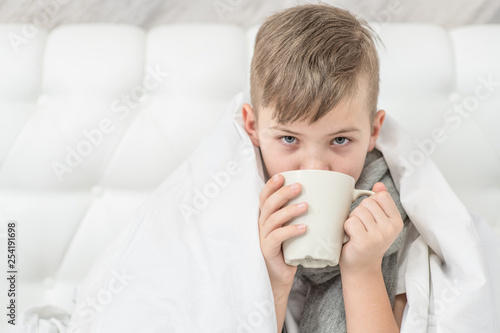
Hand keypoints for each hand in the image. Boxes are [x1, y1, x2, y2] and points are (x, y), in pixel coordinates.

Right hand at [258, 174, 307, 288]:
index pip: (264, 197)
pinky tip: (303, 228)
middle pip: (268, 204)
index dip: (271, 185)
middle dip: (283, 193)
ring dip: (289, 210)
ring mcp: (263, 237)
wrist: (280, 275)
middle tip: (299, 187)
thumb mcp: (293, 228)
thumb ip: (300, 214)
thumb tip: (324, 197)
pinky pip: (277, 237)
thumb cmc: (289, 249)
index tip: (282, 176)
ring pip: (273, 219)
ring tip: (305, 206)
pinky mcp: (267, 250)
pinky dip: (290, 231)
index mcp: (266, 217)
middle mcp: (262, 224)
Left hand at [339, 182, 403, 274]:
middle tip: (360, 228)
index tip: (369, 217)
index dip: (370, 203)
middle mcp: (390, 229)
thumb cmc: (366, 242)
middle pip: (367, 203)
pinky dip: (346, 228)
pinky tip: (350, 238)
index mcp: (396, 221)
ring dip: (351, 220)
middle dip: (359, 212)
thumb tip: (379, 184)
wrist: (361, 268)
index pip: (381, 196)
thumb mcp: (378, 222)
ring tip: (355, 233)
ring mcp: (379, 236)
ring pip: (358, 211)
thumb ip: (380, 203)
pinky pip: (350, 221)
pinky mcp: (365, 242)